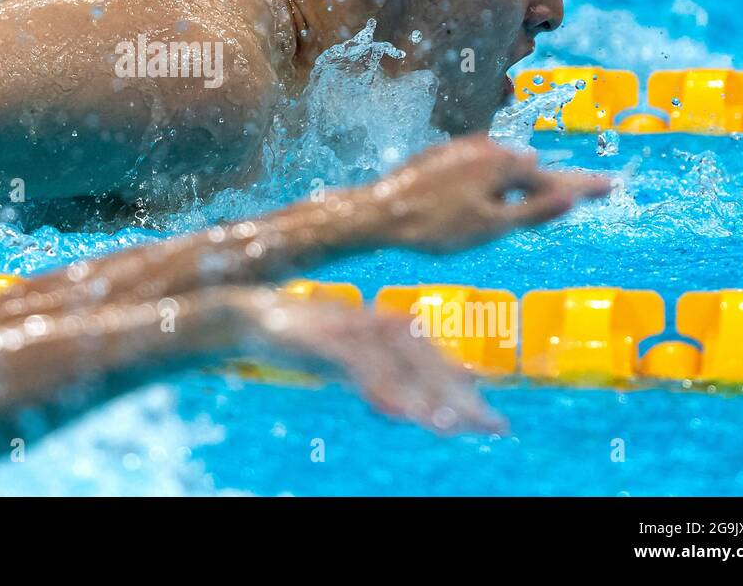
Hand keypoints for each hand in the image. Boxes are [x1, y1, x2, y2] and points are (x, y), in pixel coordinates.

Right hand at [235, 289, 502, 432]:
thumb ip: (380, 374)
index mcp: (383, 327)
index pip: (435, 361)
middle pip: (428, 364)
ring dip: (429, 398)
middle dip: (461, 398)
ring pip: (400, 367)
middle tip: (493, 428)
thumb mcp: (347, 357)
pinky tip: (400, 412)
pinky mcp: (325, 339)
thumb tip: (414, 404)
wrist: (247, 314)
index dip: (467, 391)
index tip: (495, 422)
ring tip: (453, 428)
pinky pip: (360, 367)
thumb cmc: (299, 337)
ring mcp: (350, 330)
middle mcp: (374, 324)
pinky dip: (383, 387)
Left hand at [329, 134, 611, 254]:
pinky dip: (499, 179)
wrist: (379, 213)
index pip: (555, 180)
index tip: (615, 184)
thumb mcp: (491, 227)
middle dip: (560, 183)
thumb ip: (533, 211)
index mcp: (504, 165)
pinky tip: (500, 185)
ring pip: (506, 168)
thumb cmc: (435, 227)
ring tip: (553, 190)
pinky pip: (483, 168)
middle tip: (596, 186)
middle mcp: (487, 148)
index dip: (585, 187)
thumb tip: (572, 197)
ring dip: (527, 182)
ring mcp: (463, 149)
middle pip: (532, 172)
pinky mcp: (443, 157)